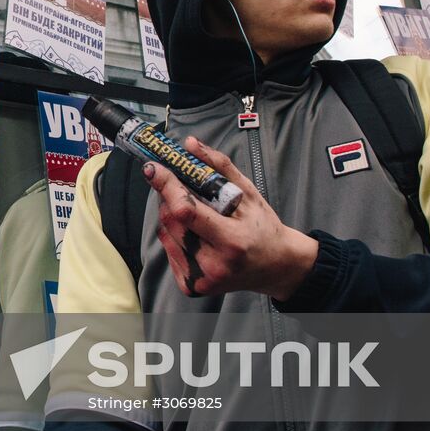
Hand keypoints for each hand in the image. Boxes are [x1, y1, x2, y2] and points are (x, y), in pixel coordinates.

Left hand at [145, 136, 318, 301]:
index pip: (186, 212)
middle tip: (175, 184)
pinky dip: (174, 235)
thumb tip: (190, 144)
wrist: (276, 267)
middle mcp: (214, 264)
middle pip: (171, 222)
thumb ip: (219, 166)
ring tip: (193, 212)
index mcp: (232, 241)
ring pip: (166, 235)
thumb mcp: (249, 193)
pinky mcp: (191, 286)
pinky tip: (194, 233)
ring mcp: (201, 279)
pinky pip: (169, 250)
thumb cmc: (263, 229)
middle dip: (168, 197)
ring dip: (171, 216)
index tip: (153, 168)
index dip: (166, 187)